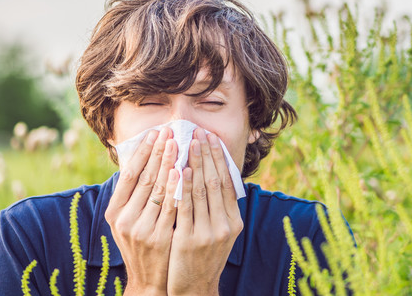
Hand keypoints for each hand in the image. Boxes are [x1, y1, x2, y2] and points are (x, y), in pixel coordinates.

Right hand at [105, 127, 179, 295]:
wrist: (148, 281)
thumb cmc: (141, 244)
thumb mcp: (128, 220)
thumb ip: (133, 195)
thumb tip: (143, 159)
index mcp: (114, 212)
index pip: (129, 174)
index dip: (143, 152)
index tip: (154, 132)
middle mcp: (124, 219)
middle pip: (144, 178)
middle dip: (158, 152)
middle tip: (170, 131)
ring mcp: (141, 229)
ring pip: (158, 189)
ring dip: (169, 163)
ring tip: (178, 143)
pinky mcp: (159, 237)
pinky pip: (171, 207)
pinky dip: (177, 187)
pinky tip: (183, 171)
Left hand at [167, 129, 243, 295]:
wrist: (193, 288)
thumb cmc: (202, 256)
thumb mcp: (218, 233)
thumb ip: (218, 208)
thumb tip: (215, 175)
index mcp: (233, 221)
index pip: (227, 182)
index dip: (219, 158)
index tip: (211, 138)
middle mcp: (224, 225)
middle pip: (215, 181)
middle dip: (207, 154)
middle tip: (199, 132)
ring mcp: (208, 233)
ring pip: (201, 190)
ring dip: (194, 163)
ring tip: (188, 143)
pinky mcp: (188, 240)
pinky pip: (185, 207)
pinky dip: (182, 186)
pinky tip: (179, 170)